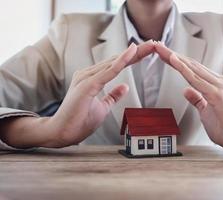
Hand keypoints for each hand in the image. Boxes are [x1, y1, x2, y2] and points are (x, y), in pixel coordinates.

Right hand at [0, 41, 154, 148]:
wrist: (61, 132)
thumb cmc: (79, 120)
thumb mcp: (102, 107)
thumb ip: (112, 96)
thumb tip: (125, 87)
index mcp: (92, 78)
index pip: (117, 65)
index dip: (133, 58)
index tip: (148, 52)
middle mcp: (89, 74)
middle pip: (118, 60)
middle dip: (137, 52)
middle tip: (154, 43)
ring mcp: (87, 78)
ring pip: (115, 62)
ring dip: (133, 53)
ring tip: (149, 45)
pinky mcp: (87, 85)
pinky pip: (108, 71)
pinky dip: (121, 61)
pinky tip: (132, 53)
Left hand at [155, 42, 222, 151]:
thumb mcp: (205, 111)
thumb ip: (197, 99)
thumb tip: (185, 90)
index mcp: (214, 84)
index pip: (191, 69)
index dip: (176, 61)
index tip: (162, 54)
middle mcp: (217, 81)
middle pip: (191, 65)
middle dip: (172, 55)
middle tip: (157, 46)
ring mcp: (218, 87)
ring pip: (193, 69)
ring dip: (176, 58)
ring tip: (162, 50)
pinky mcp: (218, 95)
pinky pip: (197, 80)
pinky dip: (184, 70)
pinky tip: (175, 61)